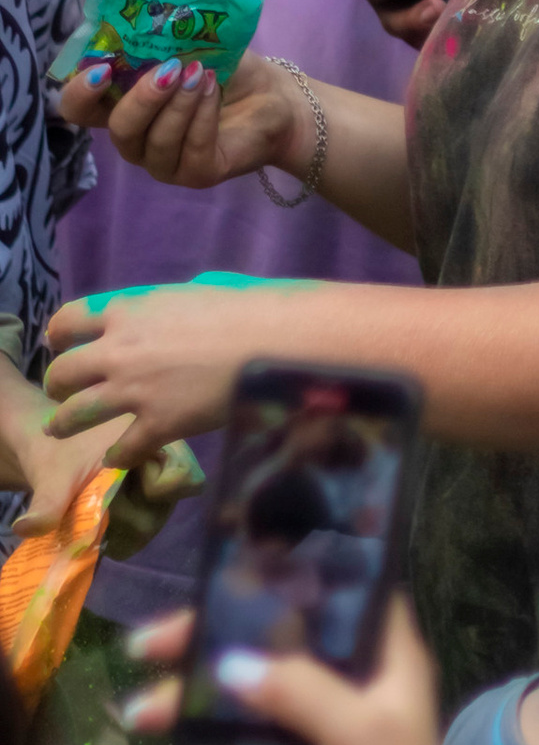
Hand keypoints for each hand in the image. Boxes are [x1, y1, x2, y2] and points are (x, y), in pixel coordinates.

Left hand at [44, 277, 276, 452]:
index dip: (59, 335)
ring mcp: (134, 391)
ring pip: (74, 416)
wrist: (274, 340)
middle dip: (58, 384)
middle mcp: (119, 351)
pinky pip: (120, 450)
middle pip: (62, 374)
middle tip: (64, 391)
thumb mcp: (197, 288)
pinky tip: (118, 456)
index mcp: (128, 310)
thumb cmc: (245, 305)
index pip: (67, 321)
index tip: (62, 344)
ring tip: (63, 428)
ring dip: (64, 423)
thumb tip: (173, 310)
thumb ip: (170, 303)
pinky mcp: (158, 425)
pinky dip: (116, 455)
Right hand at [54, 43, 301, 189]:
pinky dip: (202, 116)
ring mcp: (164, 162)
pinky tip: (213, 90)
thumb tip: (148, 9)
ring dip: (178, 104)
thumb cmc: (223, 68)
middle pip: (118, 130)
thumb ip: (164, 35)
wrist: (275, 96)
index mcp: (122, 105)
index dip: (80, 93)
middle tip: (169, 69)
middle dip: (141, 97)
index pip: (80, 110)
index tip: (100, 69)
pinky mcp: (196, 175)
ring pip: (155, 142)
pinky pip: (190, 150)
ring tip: (201, 73)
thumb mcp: (192, 43)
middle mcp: (136, 138)